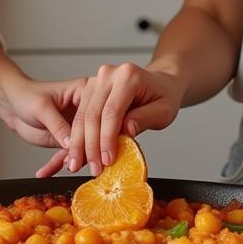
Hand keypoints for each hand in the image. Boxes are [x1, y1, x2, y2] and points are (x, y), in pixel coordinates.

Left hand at [0, 74, 86, 177]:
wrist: (11, 106)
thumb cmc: (27, 96)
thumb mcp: (42, 108)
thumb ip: (58, 125)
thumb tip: (72, 143)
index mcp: (83, 92)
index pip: (94, 114)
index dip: (92, 132)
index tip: (87, 149)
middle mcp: (85, 109)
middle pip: (93, 133)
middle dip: (83, 151)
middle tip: (73, 164)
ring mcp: (77, 126)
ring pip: (83, 148)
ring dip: (70, 161)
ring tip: (57, 166)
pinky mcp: (68, 140)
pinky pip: (68, 156)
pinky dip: (56, 165)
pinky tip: (46, 171)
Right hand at [55, 61, 184, 178]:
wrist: (161, 82)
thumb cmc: (164, 96)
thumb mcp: (164, 111)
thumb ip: (145, 119)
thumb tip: (126, 131)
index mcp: (128, 76)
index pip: (112, 111)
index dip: (107, 138)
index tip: (107, 160)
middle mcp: (109, 74)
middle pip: (92, 113)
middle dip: (90, 145)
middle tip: (92, 169)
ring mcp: (97, 80)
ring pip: (82, 115)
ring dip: (80, 143)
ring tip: (78, 165)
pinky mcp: (90, 89)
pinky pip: (80, 114)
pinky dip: (78, 136)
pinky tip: (78, 152)